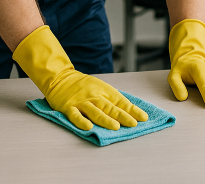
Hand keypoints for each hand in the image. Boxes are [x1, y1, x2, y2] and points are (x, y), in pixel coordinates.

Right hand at [13, 26, 147, 129]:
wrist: (61, 77)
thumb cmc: (83, 85)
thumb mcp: (101, 87)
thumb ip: (112, 99)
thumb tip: (129, 111)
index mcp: (104, 91)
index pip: (121, 102)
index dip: (132, 110)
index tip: (143, 118)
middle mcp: (95, 96)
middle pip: (110, 107)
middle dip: (123, 116)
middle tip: (133, 124)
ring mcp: (81, 102)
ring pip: (95, 111)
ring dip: (105, 119)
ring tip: (116, 127)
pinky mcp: (69, 107)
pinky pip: (75, 115)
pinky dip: (81, 121)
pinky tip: (88, 127)